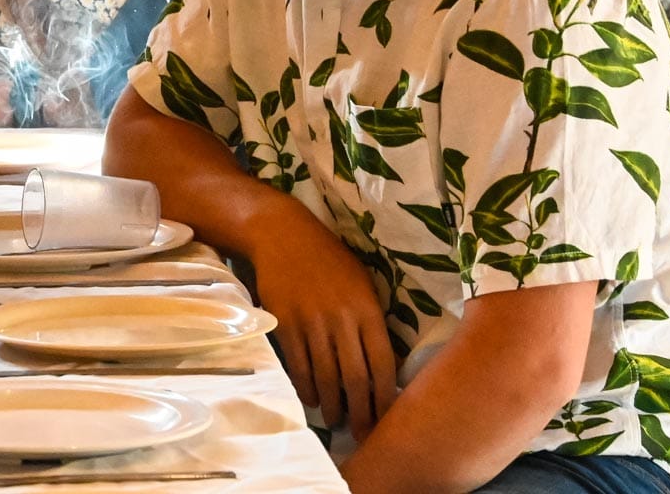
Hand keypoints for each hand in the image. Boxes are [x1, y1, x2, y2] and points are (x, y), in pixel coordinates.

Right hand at [250, 218, 397, 439]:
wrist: (282, 234)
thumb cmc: (329, 258)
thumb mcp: (362, 282)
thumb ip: (372, 320)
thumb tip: (382, 363)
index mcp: (367, 309)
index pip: (383, 364)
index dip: (385, 397)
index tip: (387, 419)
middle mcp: (342, 319)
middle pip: (355, 378)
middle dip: (361, 413)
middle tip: (362, 434)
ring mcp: (312, 322)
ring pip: (326, 377)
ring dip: (332, 405)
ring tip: (336, 420)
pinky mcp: (285, 323)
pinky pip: (299, 366)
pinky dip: (306, 387)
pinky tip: (311, 398)